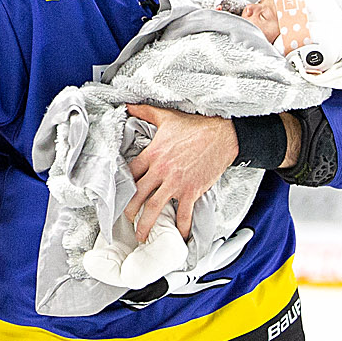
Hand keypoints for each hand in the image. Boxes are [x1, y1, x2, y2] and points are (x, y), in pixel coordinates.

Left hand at [124, 106, 238, 242]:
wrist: (223, 134)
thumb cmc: (196, 126)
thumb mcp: (167, 117)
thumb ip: (144, 111)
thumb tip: (127, 104)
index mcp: (153, 154)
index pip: (130, 173)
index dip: (122, 185)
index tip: (118, 195)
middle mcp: (161, 171)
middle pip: (138, 195)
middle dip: (129, 211)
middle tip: (126, 221)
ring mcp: (176, 183)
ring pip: (155, 208)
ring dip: (146, 224)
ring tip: (142, 235)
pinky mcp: (192, 190)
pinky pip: (184, 213)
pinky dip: (181, 227)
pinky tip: (179, 236)